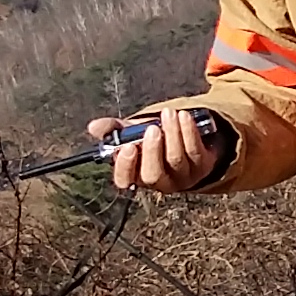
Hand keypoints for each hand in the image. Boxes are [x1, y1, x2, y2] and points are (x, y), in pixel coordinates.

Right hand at [94, 108, 225, 193]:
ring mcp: (182, 177)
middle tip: (152, 128)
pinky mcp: (202, 167)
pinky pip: (195, 151)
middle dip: (152, 151)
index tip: (127, 147)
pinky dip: (188, 132)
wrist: (188, 141)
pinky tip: (183, 117)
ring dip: (172, 134)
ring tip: (169, 113)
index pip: (124, 180)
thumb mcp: (132, 133)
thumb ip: (113, 130)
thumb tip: (93, 126)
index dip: (125, 166)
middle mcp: (159, 182)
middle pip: (153, 175)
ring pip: (176, 160)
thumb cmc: (154, 140)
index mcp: (136, 176)